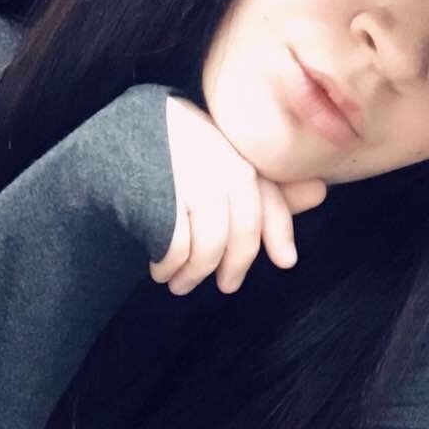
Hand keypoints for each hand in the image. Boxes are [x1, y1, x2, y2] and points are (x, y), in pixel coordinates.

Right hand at [149, 94, 326, 294]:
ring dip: (196, 271)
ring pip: (209, 240)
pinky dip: (171, 263)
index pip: (264, 192)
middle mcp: (213, 155)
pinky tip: (163, 269)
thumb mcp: (220, 169)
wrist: (108, 141)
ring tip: (181, 283)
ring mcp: (183, 172)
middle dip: (235, 263)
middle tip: (227, 287)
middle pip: (241, 224)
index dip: (278, 228)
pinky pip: (175, 242)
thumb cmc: (172, 159)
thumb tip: (320, 193)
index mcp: (231, 146)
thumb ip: (267, 186)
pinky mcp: (151, 192)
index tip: (286, 261)